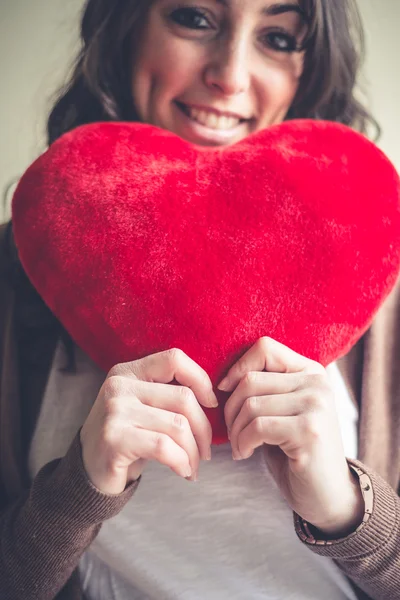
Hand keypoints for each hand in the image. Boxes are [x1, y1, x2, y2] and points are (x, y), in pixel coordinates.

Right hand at [80, 349, 217, 493]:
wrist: (87, 471)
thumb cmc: (126, 438)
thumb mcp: (143, 408)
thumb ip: (168, 396)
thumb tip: (212, 401)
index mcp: (128, 371)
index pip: (174, 359)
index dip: (200, 379)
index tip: (211, 404)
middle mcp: (119, 385)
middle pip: (183, 398)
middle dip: (203, 429)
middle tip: (205, 451)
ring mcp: (115, 410)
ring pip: (178, 426)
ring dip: (193, 451)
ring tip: (193, 465)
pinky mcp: (114, 438)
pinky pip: (164, 447)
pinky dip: (181, 462)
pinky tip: (183, 471)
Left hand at [219, 337, 364, 536]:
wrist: (327, 494)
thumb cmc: (295, 450)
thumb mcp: (282, 410)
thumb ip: (265, 387)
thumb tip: (222, 379)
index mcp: (311, 371)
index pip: (265, 348)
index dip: (237, 367)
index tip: (224, 391)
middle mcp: (317, 383)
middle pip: (251, 379)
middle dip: (230, 409)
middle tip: (232, 432)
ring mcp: (316, 406)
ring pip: (251, 404)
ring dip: (235, 430)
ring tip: (239, 445)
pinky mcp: (309, 431)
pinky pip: (257, 427)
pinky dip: (242, 442)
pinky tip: (244, 454)